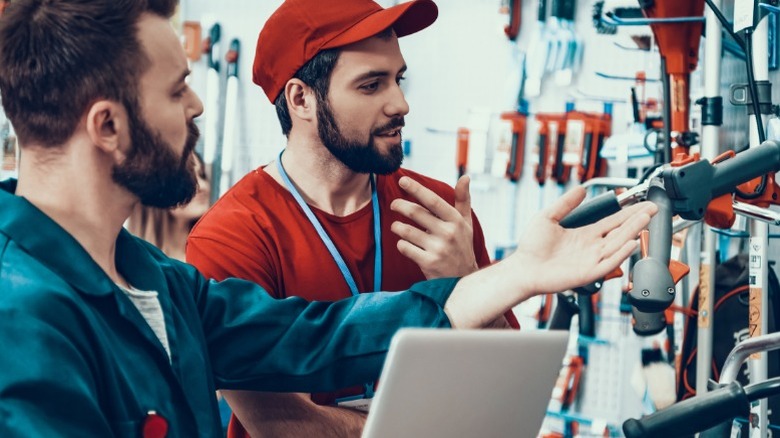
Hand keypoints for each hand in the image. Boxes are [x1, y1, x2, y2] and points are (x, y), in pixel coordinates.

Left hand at [389, 175, 478, 277]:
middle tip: (394, 204)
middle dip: (400, 205)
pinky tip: (404, 243)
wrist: (464, 279)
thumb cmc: (462, 246)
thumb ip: (463, 200)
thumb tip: (465, 177)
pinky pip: (405, 248)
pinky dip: (401, 244)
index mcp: (456, 220)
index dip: (416, 189)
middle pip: (416, 213)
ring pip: (407, 231)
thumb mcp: (466, 223)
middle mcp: (448, 233)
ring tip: (396, 226)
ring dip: (397, 226)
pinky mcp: (429, 263)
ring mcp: (438, 249)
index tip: (402, 180)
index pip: (433, 200)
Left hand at [510, 186, 655, 294]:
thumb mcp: (548, 217)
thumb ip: (565, 203)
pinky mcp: (588, 273)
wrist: (523, 268)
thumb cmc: (532, 247)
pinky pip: (609, 263)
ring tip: (645, 219)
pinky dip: (621, 254)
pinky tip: (630, 242)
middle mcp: (591, 247)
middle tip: (653, 208)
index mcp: (584, 235)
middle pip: (620, 231)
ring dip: (632, 232)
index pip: (612, 222)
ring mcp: (591, 260)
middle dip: (637, 220)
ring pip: (618, 244)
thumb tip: (581, 189)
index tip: (642, 204)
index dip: (628, 213)